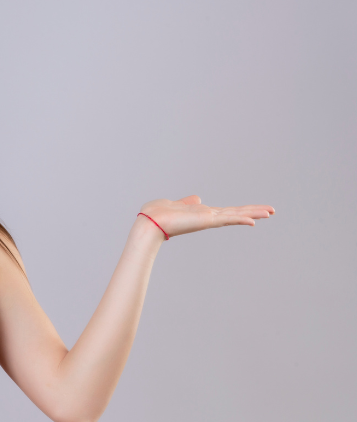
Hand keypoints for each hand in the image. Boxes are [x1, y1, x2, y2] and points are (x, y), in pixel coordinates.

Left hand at [138, 195, 274, 238]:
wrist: (150, 222)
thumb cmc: (157, 214)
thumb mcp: (176, 204)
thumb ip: (188, 202)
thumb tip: (197, 199)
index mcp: (202, 214)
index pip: (226, 211)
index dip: (241, 211)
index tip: (256, 211)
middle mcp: (208, 217)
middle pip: (235, 213)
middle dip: (253, 212)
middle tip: (272, 211)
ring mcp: (208, 219)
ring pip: (235, 215)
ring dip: (253, 213)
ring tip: (270, 212)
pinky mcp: (206, 220)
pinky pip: (227, 219)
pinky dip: (240, 218)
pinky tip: (254, 220)